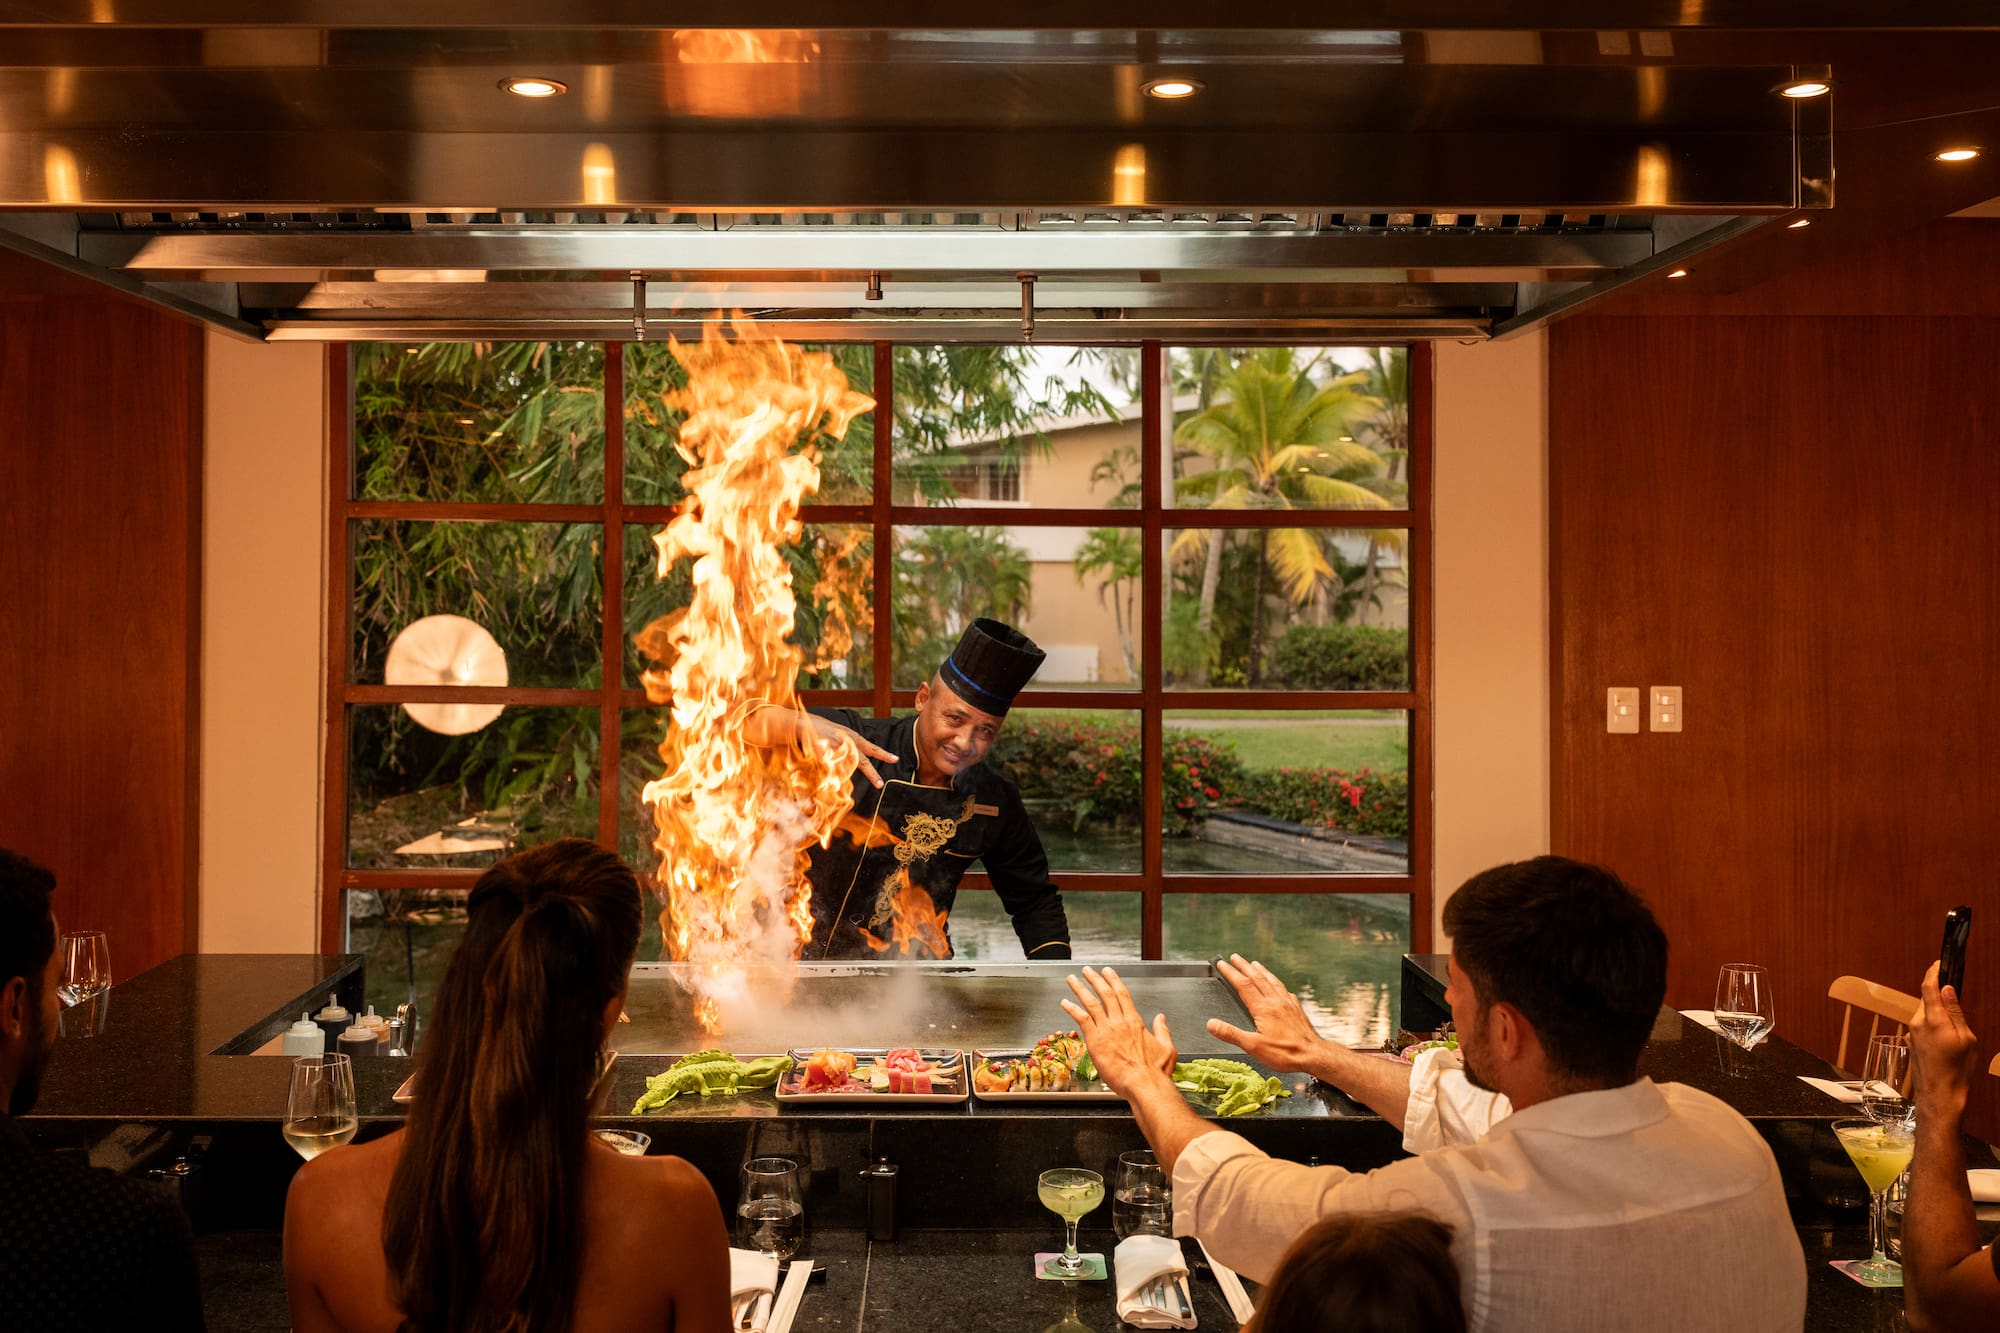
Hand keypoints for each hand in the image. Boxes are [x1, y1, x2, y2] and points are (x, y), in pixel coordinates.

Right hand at [808, 714, 898, 787]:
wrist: (806, 724)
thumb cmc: (827, 732)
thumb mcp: (844, 735)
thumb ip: (854, 747)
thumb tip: (864, 761)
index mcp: (854, 739)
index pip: (872, 748)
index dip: (884, 754)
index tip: (895, 759)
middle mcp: (848, 743)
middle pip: (862, 762)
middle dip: (872, 774)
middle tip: (880, 785)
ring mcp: (837, 748)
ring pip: (847, 767)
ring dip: (843, 773)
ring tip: (837, 774)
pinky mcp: (825, 753)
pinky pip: (832, 767)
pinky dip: (831, 769)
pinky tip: (826, 765)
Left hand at [1061, 966, 1177, 1098]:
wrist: (1145, 1084)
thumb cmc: (1155, 1072)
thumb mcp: (1167, 1047)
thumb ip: (1162, 1030)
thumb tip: (1161, 1018)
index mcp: (1135, 1022)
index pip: (1123, 994)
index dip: (1114, 980)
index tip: (1107, 972)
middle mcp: (1120, 1022)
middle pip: (1106, 993)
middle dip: (1095, 979)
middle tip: (1087, 970)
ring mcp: (1107, 1030)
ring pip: (1091, 1003)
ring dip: (1080, 989)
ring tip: (1072, 979)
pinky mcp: (1095, 1041)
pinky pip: (1082, 1019)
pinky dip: (1072, 1009)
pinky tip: (1064, 1003)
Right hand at [1206, 954, 1329, 1075]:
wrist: (1313, 1055)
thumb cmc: (1285, 1053)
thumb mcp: (1253, 1047)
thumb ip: (1231, 1034)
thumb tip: (1211, 1024)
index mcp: (1263, 1008)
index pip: (1243, 985)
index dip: (1231, 972)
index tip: (1222, 964)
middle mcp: (1276, 1001)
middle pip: (1257, 978)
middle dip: (1244, 965)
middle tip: (1235, 956)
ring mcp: (1288, 1003)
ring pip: (1272, 981)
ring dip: (1261, 970)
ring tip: (1255, 963)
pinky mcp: (1297, 1009)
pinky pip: (1284, 990)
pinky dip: (1277, 983)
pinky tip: (1278, 986)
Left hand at [1911, 960, 1980, 1113]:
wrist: (1939, 1095)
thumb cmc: (1957, 1070)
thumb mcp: (1966, 1039)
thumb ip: (1954, 1012)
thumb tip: (1947, 989)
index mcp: (1932, 1020)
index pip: (1928, 986)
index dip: (1933, 971)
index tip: (1939, 963)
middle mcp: (1916, 1023)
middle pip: (1926, 998)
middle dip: (1938, 995)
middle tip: (1955, 998)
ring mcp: (1911, 1032)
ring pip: (1924, 1012)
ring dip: (1936, 1012)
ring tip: (1955, 1028)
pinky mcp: (1910, 1041)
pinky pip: (1922, 1024)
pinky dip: (1932, 1023)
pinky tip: (1945, 1039)